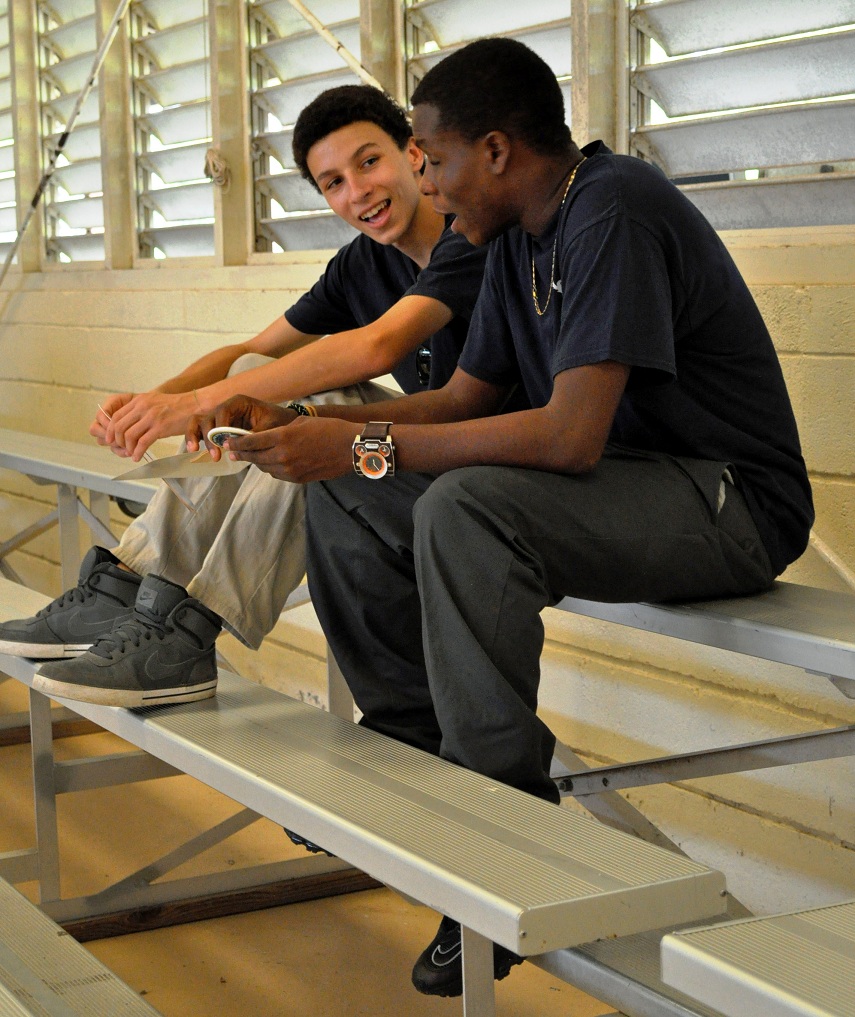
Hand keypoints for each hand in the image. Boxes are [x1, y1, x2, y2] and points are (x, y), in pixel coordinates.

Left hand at [96, 390, 197, 460]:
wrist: (194, 404)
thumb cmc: (176, 406)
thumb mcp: (154, 402)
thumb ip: (141, 410)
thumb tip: (131, 424)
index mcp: (139, 400)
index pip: (117, 416)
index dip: (111, 429)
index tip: (111, 439)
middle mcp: (142, 407)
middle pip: (120, 426)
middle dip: (117, 440)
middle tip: (120, 448)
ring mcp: (151, 417)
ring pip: (129, 435)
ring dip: (128, 447)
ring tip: (131, 453)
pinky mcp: (160, 427)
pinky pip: (143, 442)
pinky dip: (138, 452)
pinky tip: (138, 457)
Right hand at [186, 394, 296, 457]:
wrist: (281, 425)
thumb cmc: (277, 421)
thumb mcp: (270, 427)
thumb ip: (255, 435)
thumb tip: (240, 445)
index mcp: (239, 402)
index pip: (222, 410)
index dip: (220, 426)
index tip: (224, 441)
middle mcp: (226, 408)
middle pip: (207, 418)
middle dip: (208, 436)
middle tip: (215, 455)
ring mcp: (220, 418)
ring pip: (199, 422)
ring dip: (195, 435)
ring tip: (194, 450)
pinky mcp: (217, 429)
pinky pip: (201, 431)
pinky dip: (196, 439)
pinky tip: (195, 450)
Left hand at [206, 410, 357, 482]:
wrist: (350, 448)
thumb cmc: (328, 430)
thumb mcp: (300, 423)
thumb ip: (279, 430)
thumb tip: (265, 438)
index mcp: (282, 437)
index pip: (251, 442)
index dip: (237, 443)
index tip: (227, 443)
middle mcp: (283, 456)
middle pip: (254, 457)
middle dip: (242, 454)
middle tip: (233, 451)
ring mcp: (290, 470)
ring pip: (265, 467)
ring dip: (257, 462)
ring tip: (251, 457)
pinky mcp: (297, 479)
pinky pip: (277, 475)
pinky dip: (271, 468)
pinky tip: (270, 463)